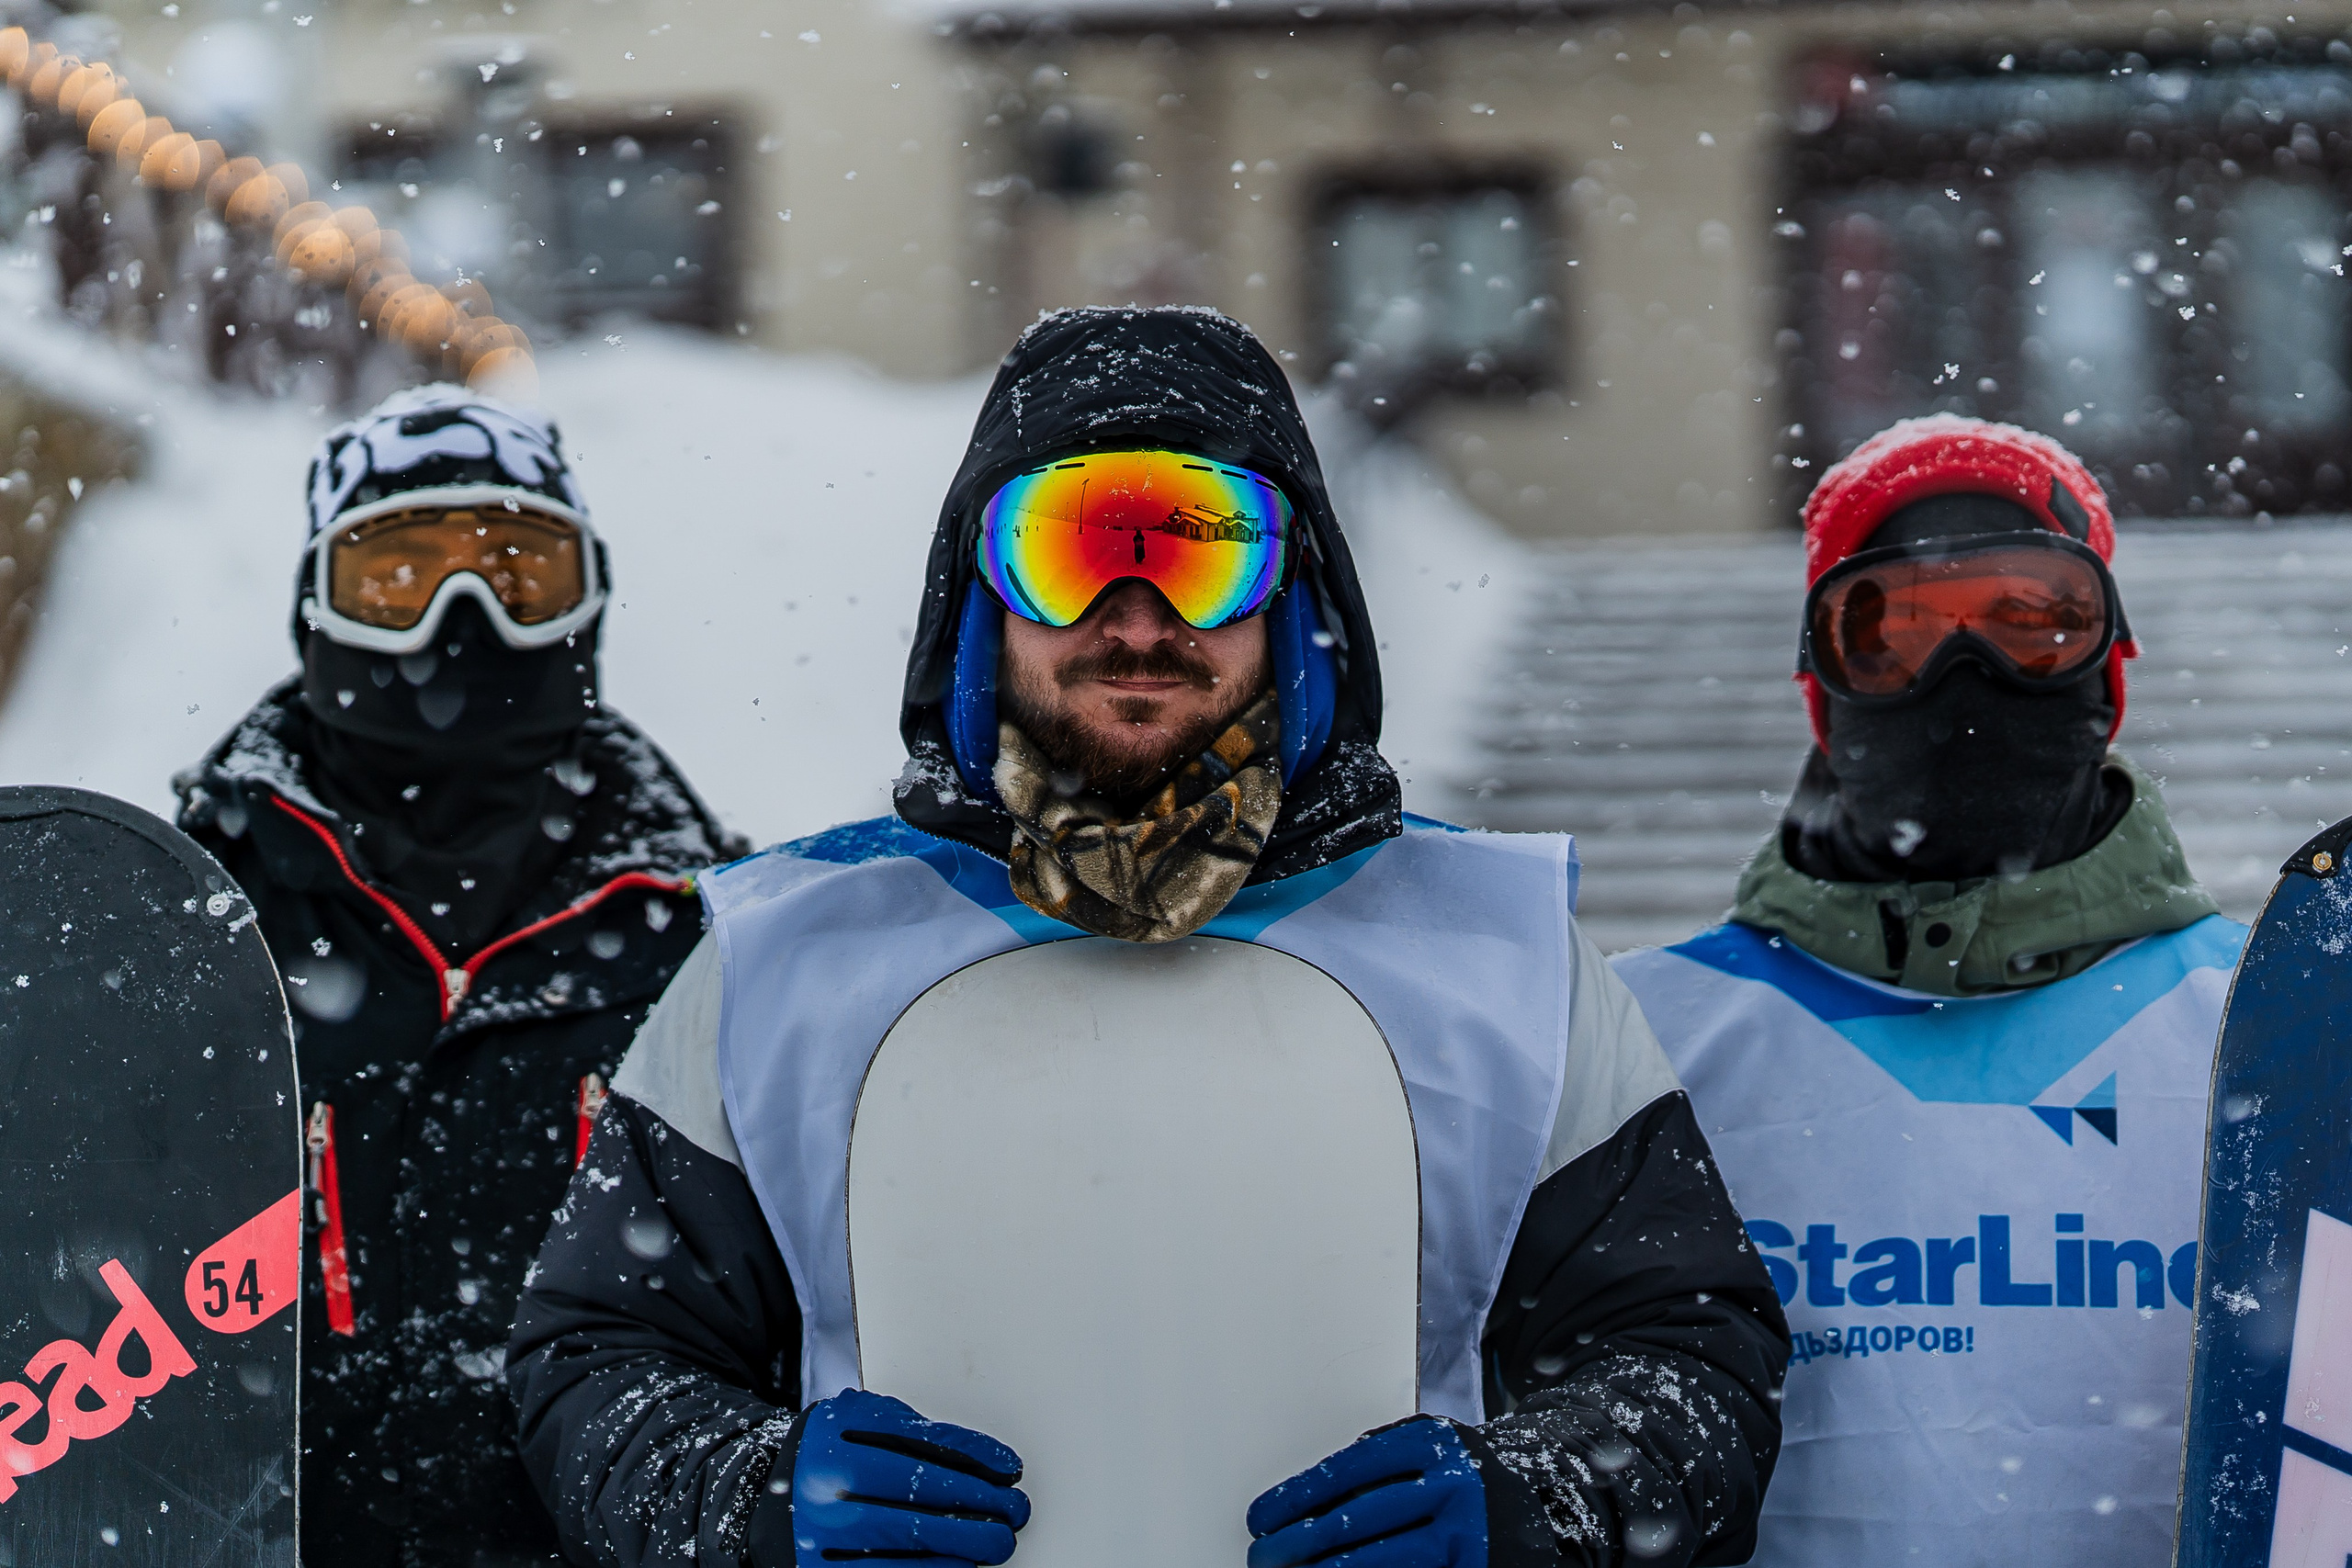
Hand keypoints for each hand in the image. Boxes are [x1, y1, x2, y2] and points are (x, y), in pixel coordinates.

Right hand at [790, 1389, 1030, 1565]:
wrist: (760, 1498)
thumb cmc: (826, 1456)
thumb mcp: (860, 1424)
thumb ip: (914, 1433)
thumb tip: (987, 1460)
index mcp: (839, 1437)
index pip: (923, 1446)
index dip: (975, 1458)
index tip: (1009, 1469)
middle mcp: (828, 1485)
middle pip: (921, 1495)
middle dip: (979, 1505)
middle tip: (1013, 1512)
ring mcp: (823, 1533)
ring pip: (910, 1541)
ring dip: (963, 1545)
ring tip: (996, 1542)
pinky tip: (958, 1566)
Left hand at [1247, 1417, 1487, 1567]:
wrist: (1539, 1504)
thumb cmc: (1463, 1480)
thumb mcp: (1428, 1453)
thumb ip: (1377, 1466)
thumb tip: (1302, 1505)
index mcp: (1433, 1443)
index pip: (1349, 1470)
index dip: (1298, 1497)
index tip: (1262, 1518)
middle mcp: (1454, 1484)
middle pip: (1360, 1519)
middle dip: (1302, 1542)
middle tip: (1263, 1556)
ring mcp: (1469, 1532)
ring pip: (1385, 1559)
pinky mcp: (1475, 1567)